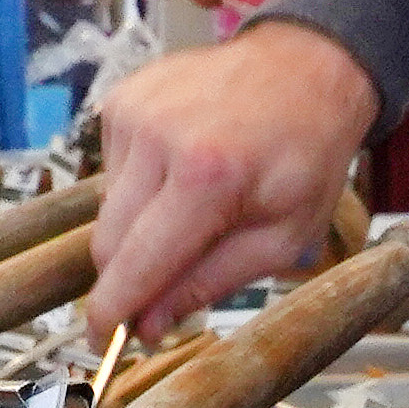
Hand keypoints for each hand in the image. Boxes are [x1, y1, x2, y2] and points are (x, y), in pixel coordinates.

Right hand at [87, 23, 381, 331]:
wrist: (305, 67)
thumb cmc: (305, 151)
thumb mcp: (281, 237)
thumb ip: (210, 282)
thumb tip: (150, 322)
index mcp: (207, 176)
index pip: (137, 262)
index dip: (113, 309)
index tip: (102, 339)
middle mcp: (159, 137)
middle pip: (109, 240)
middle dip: (125, 278)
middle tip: (151, 298)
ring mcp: (134, 112)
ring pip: (108, 209)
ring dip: (138, 229)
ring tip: (192, 208)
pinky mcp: (122, 99)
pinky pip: (113, 171)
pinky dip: (139, 187)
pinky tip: (180, 171)